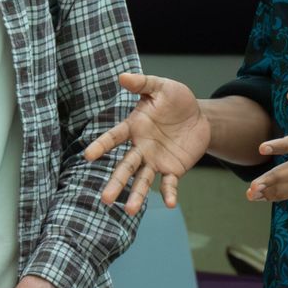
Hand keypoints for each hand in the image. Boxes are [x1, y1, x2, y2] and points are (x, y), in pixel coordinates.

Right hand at [87, 72, 211, 212]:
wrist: (200, 116)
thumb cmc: (176, 100)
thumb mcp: (162, 87)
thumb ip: (143, 83)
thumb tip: (122, 77)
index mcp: (134, 127)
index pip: (114, 137)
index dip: (101, 146)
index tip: (88, 156)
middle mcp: (141, 147)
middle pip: (125, 167)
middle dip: (116, 182)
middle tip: (105, 199)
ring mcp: (156, 160)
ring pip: (142, 180)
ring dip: (136, 195)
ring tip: (129, 211)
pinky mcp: (173, 169)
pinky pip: (169, 183)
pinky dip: (169, 193)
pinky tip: (170, 204)